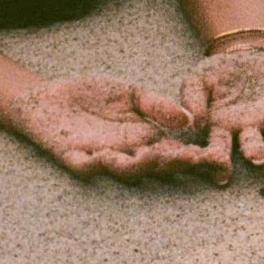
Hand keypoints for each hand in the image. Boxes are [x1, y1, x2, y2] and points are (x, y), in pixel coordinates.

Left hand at [10, 74, 222, 181]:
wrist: (49, 95)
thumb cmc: (92, 95)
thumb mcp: (131, 93)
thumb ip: (156, 105)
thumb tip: (189, 119)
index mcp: (144, 139)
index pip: (175, 152)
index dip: (194, 158)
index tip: (214, 157)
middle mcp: (127, 153)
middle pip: (154, 166)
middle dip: (172, 164)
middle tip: (188, 158)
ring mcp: (101, 158)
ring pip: (124, 170)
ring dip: (138, 165)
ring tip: (151, 153)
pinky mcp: (73, 158)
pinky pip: (84, 167)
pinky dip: (92, 165)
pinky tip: (103, 156)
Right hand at [179, 48, 263, 181]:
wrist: (247, 54)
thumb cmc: (219, 73)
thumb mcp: (198, 79)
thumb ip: (192, 97)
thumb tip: (193, 122)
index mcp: (224, 128)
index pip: (220, 148)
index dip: (221, 162)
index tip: (222, 174)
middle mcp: (250, 131)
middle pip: (254, 147)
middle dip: (256, 153)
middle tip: (258, 158)